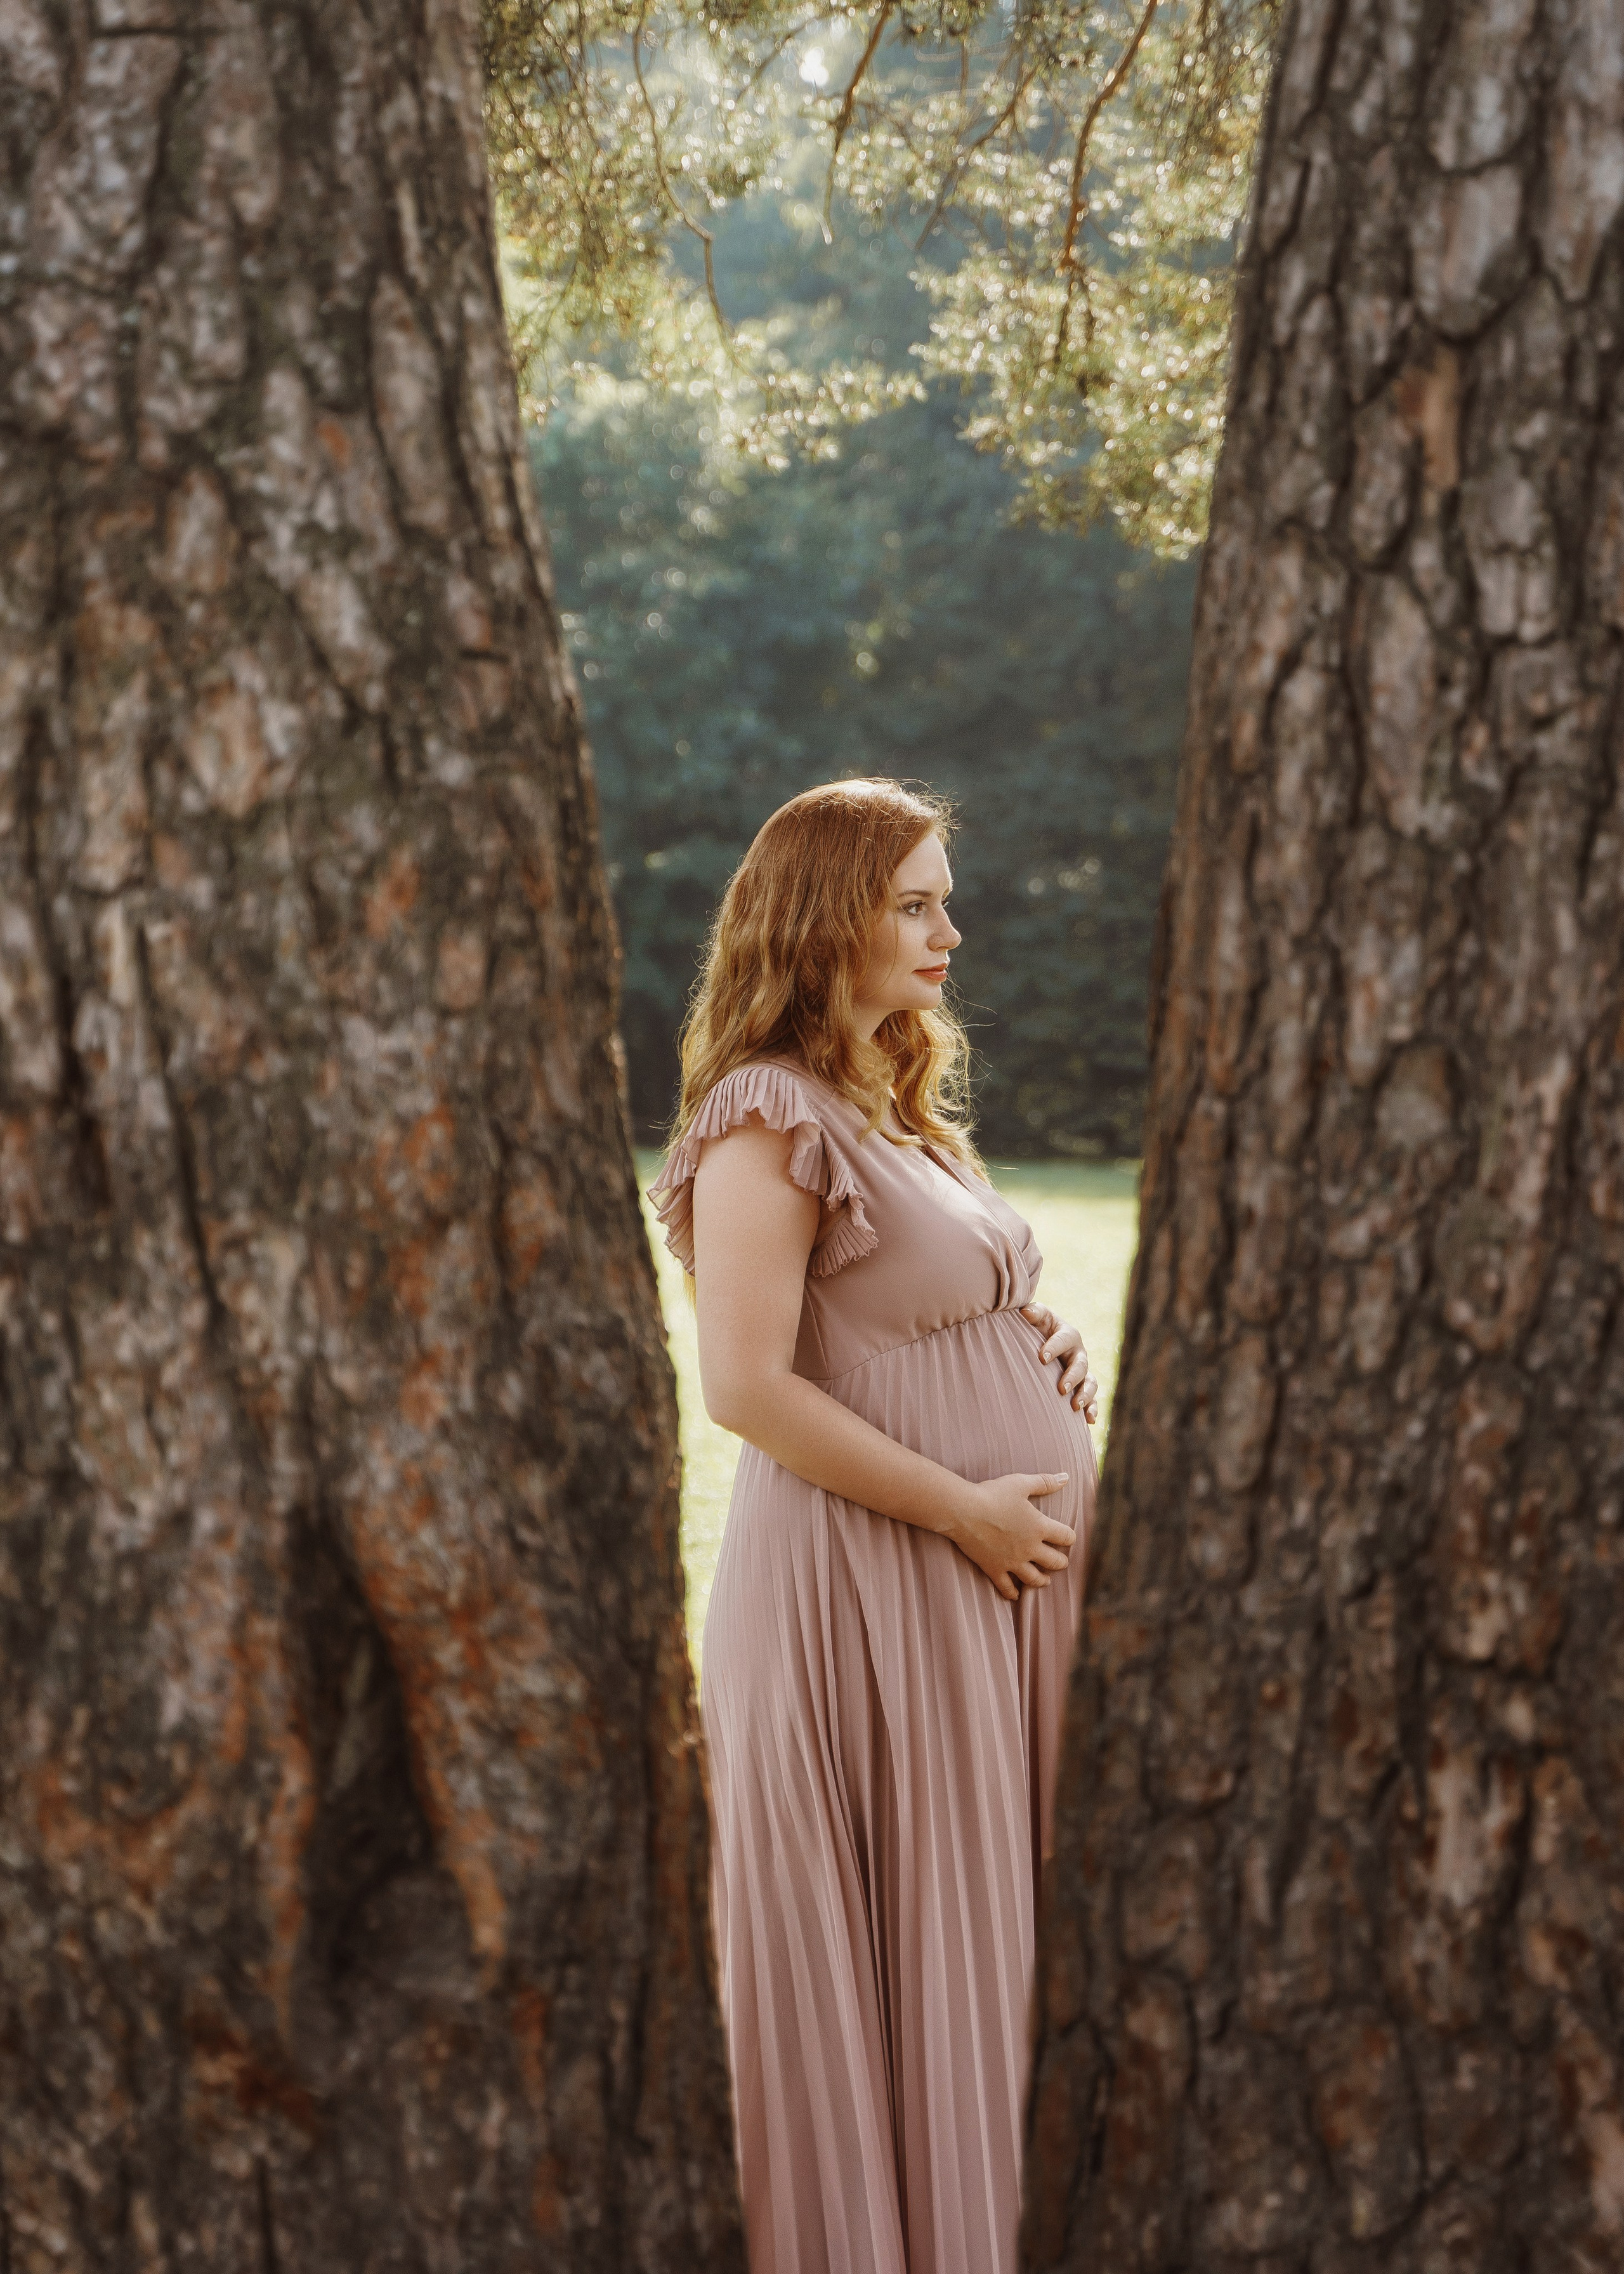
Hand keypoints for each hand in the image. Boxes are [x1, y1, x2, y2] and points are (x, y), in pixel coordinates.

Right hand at [946, 1472, 1074, 1603]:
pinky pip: (1007, 1587)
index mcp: (1040, 1527)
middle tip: (1059, 1562)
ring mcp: (1013, 1562)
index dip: (1069, 1537)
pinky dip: (1013, 1593)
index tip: (1067, 1537)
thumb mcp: (1021, 1483)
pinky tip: (1016, 1595)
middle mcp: (1030, 1548)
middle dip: (1060, 1563)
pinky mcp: (995, 1569)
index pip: (1066, 1537)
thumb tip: (1066, 1477)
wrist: (964, 1511)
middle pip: (1055, 1562)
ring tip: (1044, 1580)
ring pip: (1034, 1579)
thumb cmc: (993, 1494)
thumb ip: (1045, 1482)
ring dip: (1042, 1580)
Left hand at [1021, 1303, 1098, 1423]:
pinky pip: (1092, 1400)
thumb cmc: (1037, 1327)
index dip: (1053, 1347)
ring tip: (1076, 1406)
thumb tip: (1025, 1312)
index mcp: (1067, 1334)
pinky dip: (1092, 1410)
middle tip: (1061, 1389)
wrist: (1042, 1342)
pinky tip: (1089, 1421)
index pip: (1063, 1339)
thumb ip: (1033, 1312)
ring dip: (1086, 1395)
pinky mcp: (1082, 1388)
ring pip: (1091, 1383)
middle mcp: (1078, 1354)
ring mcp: (1082, 1372)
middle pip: (1081, 1365)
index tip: (1041, 1358)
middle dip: (1072, 1377)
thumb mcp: (1036, 1317)